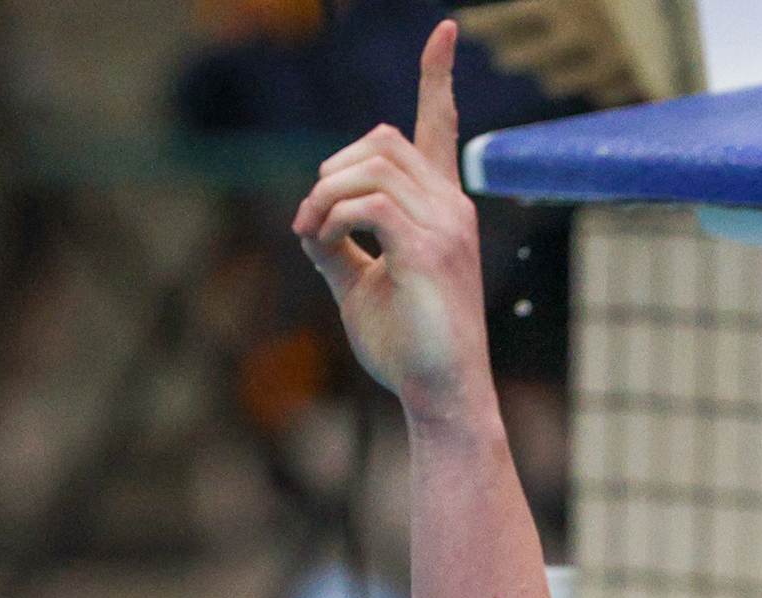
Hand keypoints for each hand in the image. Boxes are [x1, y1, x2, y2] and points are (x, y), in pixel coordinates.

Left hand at [294, 23, 492, 418]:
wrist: (442, 396)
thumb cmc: (409, 349)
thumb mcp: (359, 285)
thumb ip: (336, 244)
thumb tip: (309, 220)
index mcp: (442, 209)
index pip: (441, 127)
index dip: (438, 76)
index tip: (443, 29)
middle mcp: (452, 207)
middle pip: (382, 140)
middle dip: (331, 170)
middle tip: (310, 222)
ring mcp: (447, 226)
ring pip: (371, 166)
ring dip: (324, 195)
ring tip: (313, 236)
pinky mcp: (431, 249)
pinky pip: (367, 204)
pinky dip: (332, 217)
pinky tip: (322, 244)